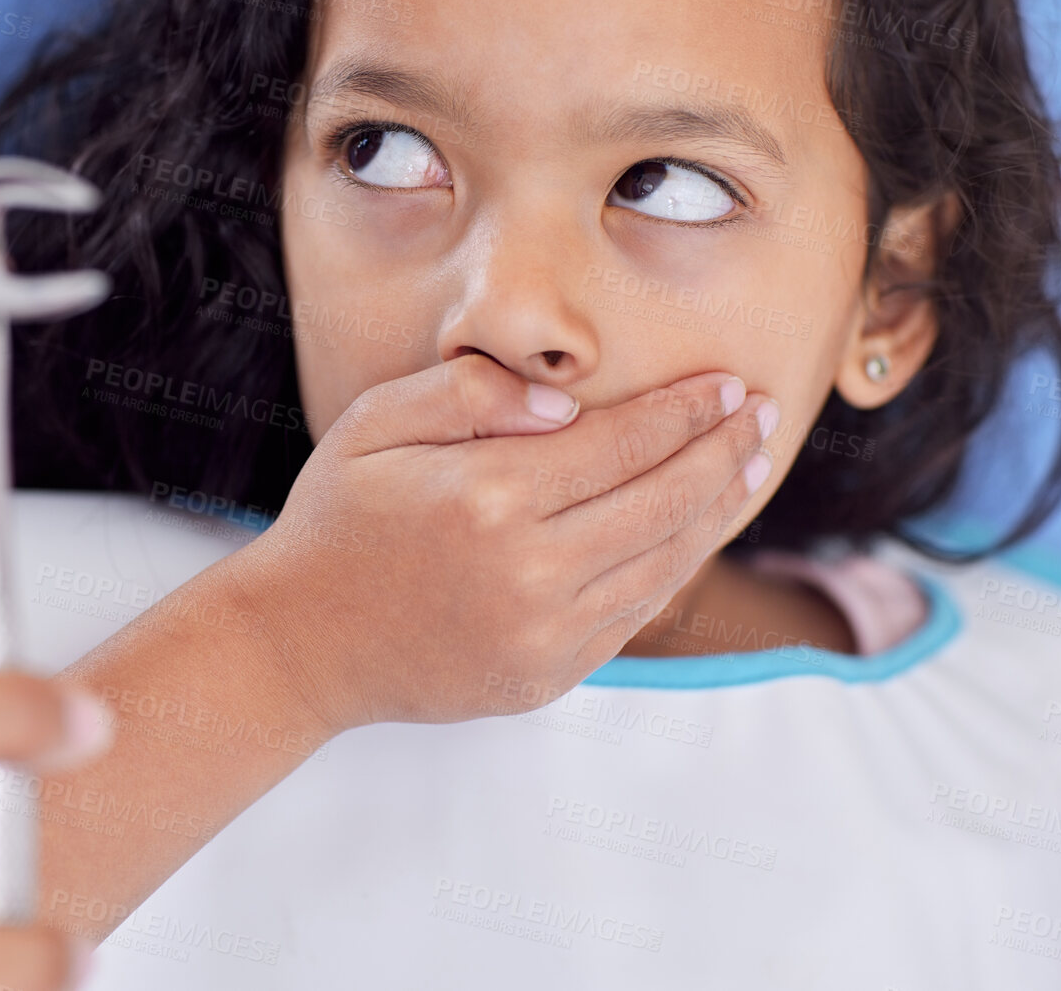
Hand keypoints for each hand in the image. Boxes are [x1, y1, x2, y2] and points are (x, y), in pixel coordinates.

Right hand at [231, 354, 774, 731]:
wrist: (300, 643)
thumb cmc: (334, 520)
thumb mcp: (374, 424)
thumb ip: (469, 393)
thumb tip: (569, 406)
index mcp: (487, 495)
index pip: (621, 442)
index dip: (685, 410)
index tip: (728, 384)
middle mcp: (528, 569)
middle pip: (664, 498)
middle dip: (723, 450)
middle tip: (761, 413)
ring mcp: (543, 633)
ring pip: (664, 561)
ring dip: (716, 508)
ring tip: (748, 466)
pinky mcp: (546, 675)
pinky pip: (634, 614)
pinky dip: (675, 567)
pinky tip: (691, 530)